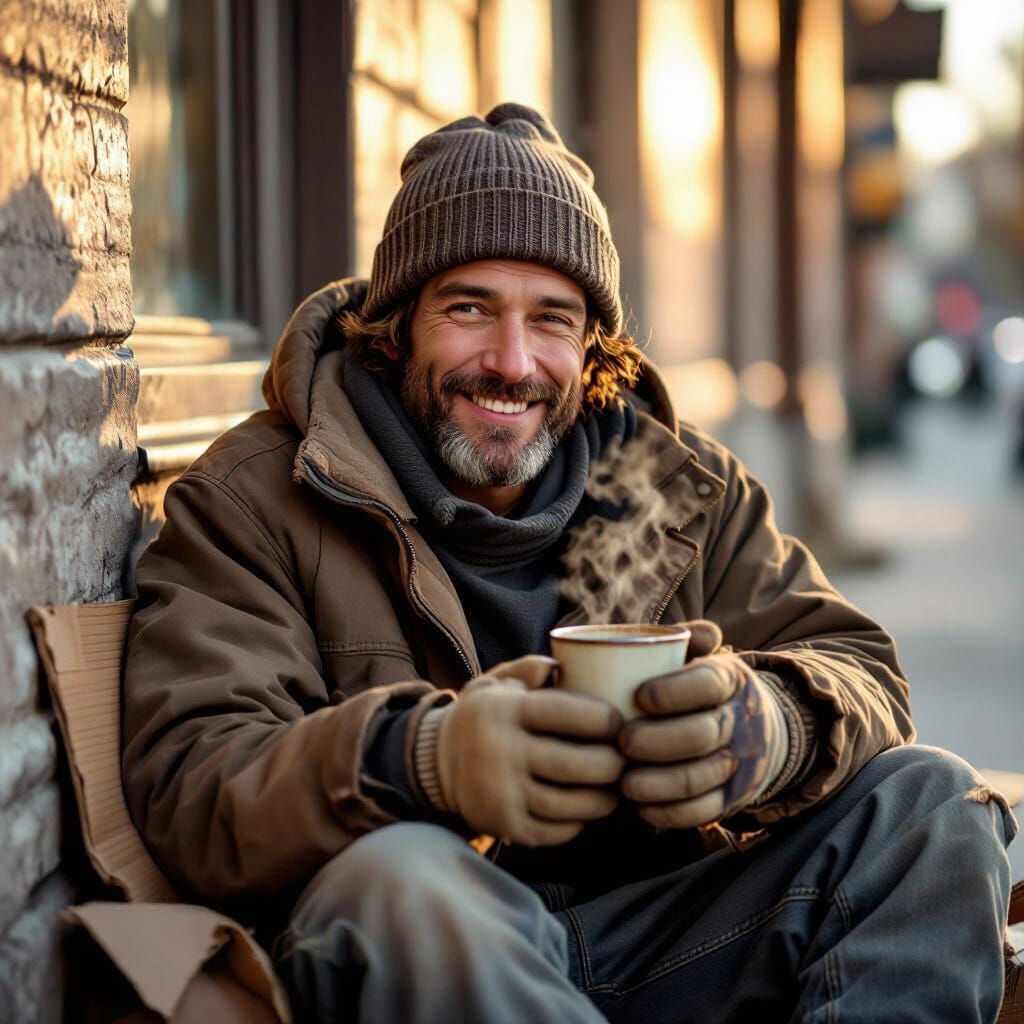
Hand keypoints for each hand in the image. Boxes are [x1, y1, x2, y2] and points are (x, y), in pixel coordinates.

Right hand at [435, 656, 625, 846]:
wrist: (435, 762)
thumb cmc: (484, 716)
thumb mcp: (497, 681)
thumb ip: (531, 668)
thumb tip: (564, 666)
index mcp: (505, 709)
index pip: (570, 713)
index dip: (607, 720)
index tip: (620, 723)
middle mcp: (500, 751)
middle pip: (580, 765)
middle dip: (614, 764)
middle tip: (626, 760)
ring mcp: (501, 793)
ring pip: (571, 804)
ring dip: (604, 799)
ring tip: (615, 788)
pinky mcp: (504, 825)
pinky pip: (555, 831)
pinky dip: (577, 822)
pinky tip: (584, 809)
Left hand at [617, 621, 787, 827]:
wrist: (755, 726)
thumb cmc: (703, 687)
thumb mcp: (701, 657)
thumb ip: (687, 640)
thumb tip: (694, 632)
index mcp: (730, 680)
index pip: (708, 685)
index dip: (674, 692)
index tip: (638, 696)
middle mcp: (742, 721)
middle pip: (704, 734)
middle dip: (660, 741)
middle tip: (623, 743)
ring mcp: (740, 762)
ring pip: (703, 777)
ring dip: (661, 783)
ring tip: (625, 783)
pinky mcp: (733, 799)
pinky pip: (704, 812)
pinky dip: (670, 813)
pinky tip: (641, 807)